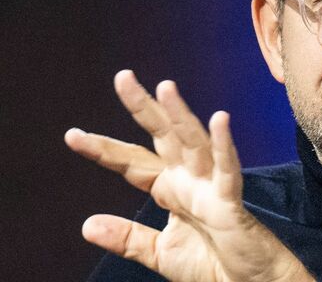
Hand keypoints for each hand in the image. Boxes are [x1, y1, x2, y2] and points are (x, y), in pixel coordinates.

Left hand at [65, 70, 313, 281]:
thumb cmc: (213, 266)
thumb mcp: (160, 253)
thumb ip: (128, 238)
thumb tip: (87, 224)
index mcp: (171, 190)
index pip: (133, 162)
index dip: (104, 149)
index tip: (72, 136)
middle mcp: (189, 181)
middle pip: (164, 137)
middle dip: (144, 108)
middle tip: (123, 77)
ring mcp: (210, 188)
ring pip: (194, 144)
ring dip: (182, 116)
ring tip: (166, 88)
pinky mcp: (230, 203)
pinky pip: (227, 171)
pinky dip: (224, 146)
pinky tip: (219, 120)